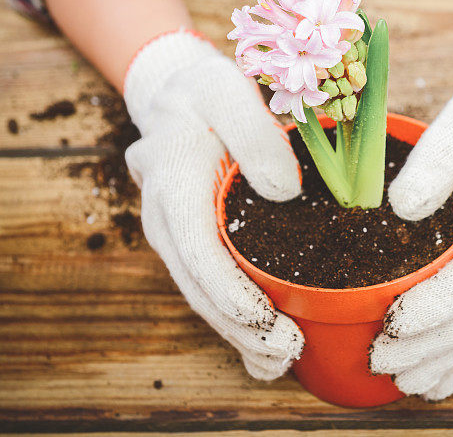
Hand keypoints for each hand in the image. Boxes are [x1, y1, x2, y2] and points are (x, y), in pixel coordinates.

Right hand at [124, 30, 303, 378]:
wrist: (177, 94)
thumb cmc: (207, 90)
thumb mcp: (231, 91)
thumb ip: (255, 133)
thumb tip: (285, 192)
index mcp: (173, 183)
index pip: (197, 249)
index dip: (229, 292)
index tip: (266, 321)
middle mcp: (166, 218)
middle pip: (197, 285)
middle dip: (240, 327)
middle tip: (286, 352)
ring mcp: (177, 234)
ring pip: (201, 294)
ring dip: (238, 334)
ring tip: (280, 362)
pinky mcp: (192, 240)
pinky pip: (208, 285)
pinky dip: (235, 318)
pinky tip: (264, 344)